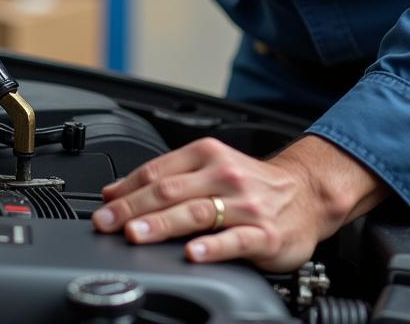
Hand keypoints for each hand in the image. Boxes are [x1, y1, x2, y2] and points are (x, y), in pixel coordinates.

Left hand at [92, 134, 389, 270]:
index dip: (127, 189)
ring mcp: (244, 203)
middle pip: (170, 191)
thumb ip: (168, 178)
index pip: (158, 171)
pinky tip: (193, 254)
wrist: (306, 193)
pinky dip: (211, 246)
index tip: (103, 206)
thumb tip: (116, 191)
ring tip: (138, 235)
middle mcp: (224, 174)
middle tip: (108, 224)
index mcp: (207, 155)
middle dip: (133, 209)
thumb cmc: (252, 184)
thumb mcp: (211, 167)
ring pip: (196, 212)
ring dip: (162, 224)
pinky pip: (234, 239)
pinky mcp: (263, 232)